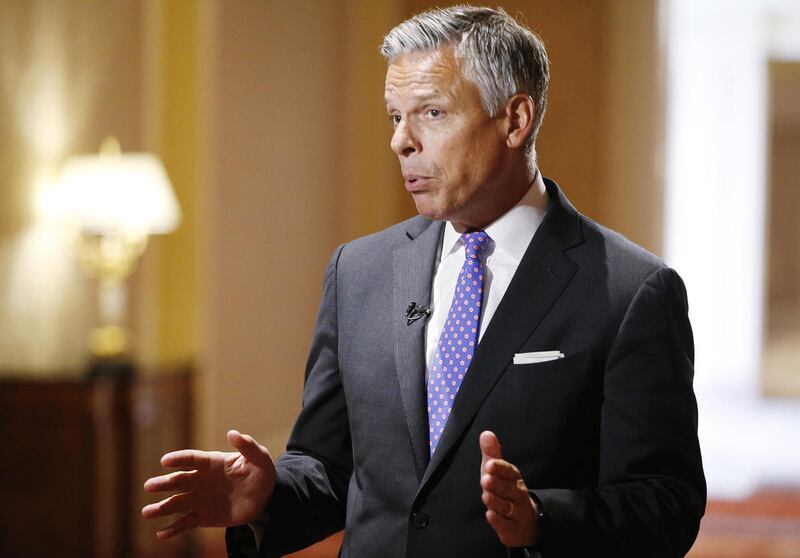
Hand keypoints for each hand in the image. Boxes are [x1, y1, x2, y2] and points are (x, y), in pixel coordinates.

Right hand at [142, 430, 276, 538]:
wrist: (265, 497)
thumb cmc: (260, 472)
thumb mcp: (259, 457)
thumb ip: (247, 446)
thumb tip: (233, 433)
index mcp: (212, 463)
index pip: (192, 459)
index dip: (179, 459)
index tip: (165, 461)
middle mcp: (201, 480)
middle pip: (179, 481)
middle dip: (163, 483)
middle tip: (149, 486)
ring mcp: (201, 499)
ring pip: (178, 503)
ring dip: (162, 508)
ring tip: (146, 512)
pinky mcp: (204, 517)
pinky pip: (186, 523)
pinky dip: (174, 529)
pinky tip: (161, 534)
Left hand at [479, 430, 539, 547]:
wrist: (526, 522)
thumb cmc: (506, 491)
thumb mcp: (498, 472)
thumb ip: (492, 454)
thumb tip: (486, 433)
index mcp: (514, 478)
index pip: (509, 471)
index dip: (500, 468)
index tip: (490, 463)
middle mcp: (518, 494)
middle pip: (508, 489)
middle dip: (497, 484)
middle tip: (485, 479)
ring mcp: (516, 512)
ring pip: (507, 507)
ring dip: (496, 502)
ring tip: (486, 496)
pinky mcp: (512, 529)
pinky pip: (506, 525)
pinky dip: (499, 521)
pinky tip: (490, 515)